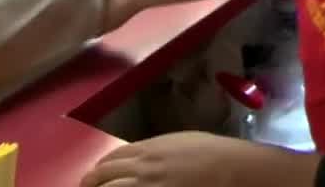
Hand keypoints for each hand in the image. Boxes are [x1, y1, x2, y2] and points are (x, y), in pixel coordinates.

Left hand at [79, 132, 317, 186]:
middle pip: (103, 176)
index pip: (111, 158)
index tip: (95, 177)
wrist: (234, 169)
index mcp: (149, 148)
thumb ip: (159, 150)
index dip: (100, 168)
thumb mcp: (183, 142)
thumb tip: (144, 158)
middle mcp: (141, 167)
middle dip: (91, 184)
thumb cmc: (214, 153)